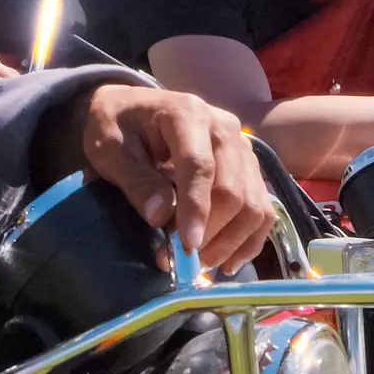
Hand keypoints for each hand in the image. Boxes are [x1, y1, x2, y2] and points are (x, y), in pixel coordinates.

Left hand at [75, 84, 275, 272]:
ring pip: (254, 203)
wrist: (130, 109)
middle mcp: (224, 127)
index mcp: (187, 114)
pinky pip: (263, 208)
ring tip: (200, 264)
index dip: (195, 209)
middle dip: (211, 233)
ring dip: (231, 242)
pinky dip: (250, 240)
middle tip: (181, 262)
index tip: (186, 247)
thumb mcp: (110, 150)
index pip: (200, 166)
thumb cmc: (116, 127)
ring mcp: (241, 147)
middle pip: (232, 189)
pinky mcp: (248, 167)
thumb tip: (160, 216)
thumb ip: (136, 181)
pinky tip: (227, 262)